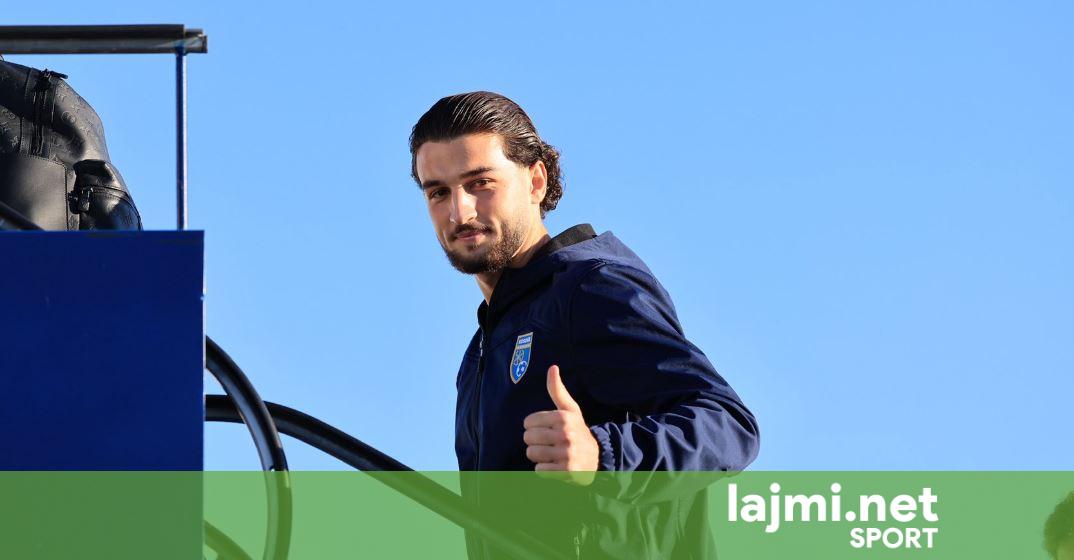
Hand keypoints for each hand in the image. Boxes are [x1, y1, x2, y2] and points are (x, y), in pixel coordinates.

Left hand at [523, 365, 598, 484]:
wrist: (597, 456)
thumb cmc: (577, 430)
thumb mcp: (570, 409)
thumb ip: (557, 390)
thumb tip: (552, 367)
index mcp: (563, 417)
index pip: (528, 422)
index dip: (533, 426)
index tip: (545, 428)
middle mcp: (566, 435)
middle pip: (528, 438)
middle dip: (534, 441)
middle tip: (547, 442)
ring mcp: (567, 454)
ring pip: (532, 454)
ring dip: (539, 455)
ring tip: (551, 453)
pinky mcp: (566, 471)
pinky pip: (539, 470)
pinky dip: (544, 470)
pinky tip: (556, 465)